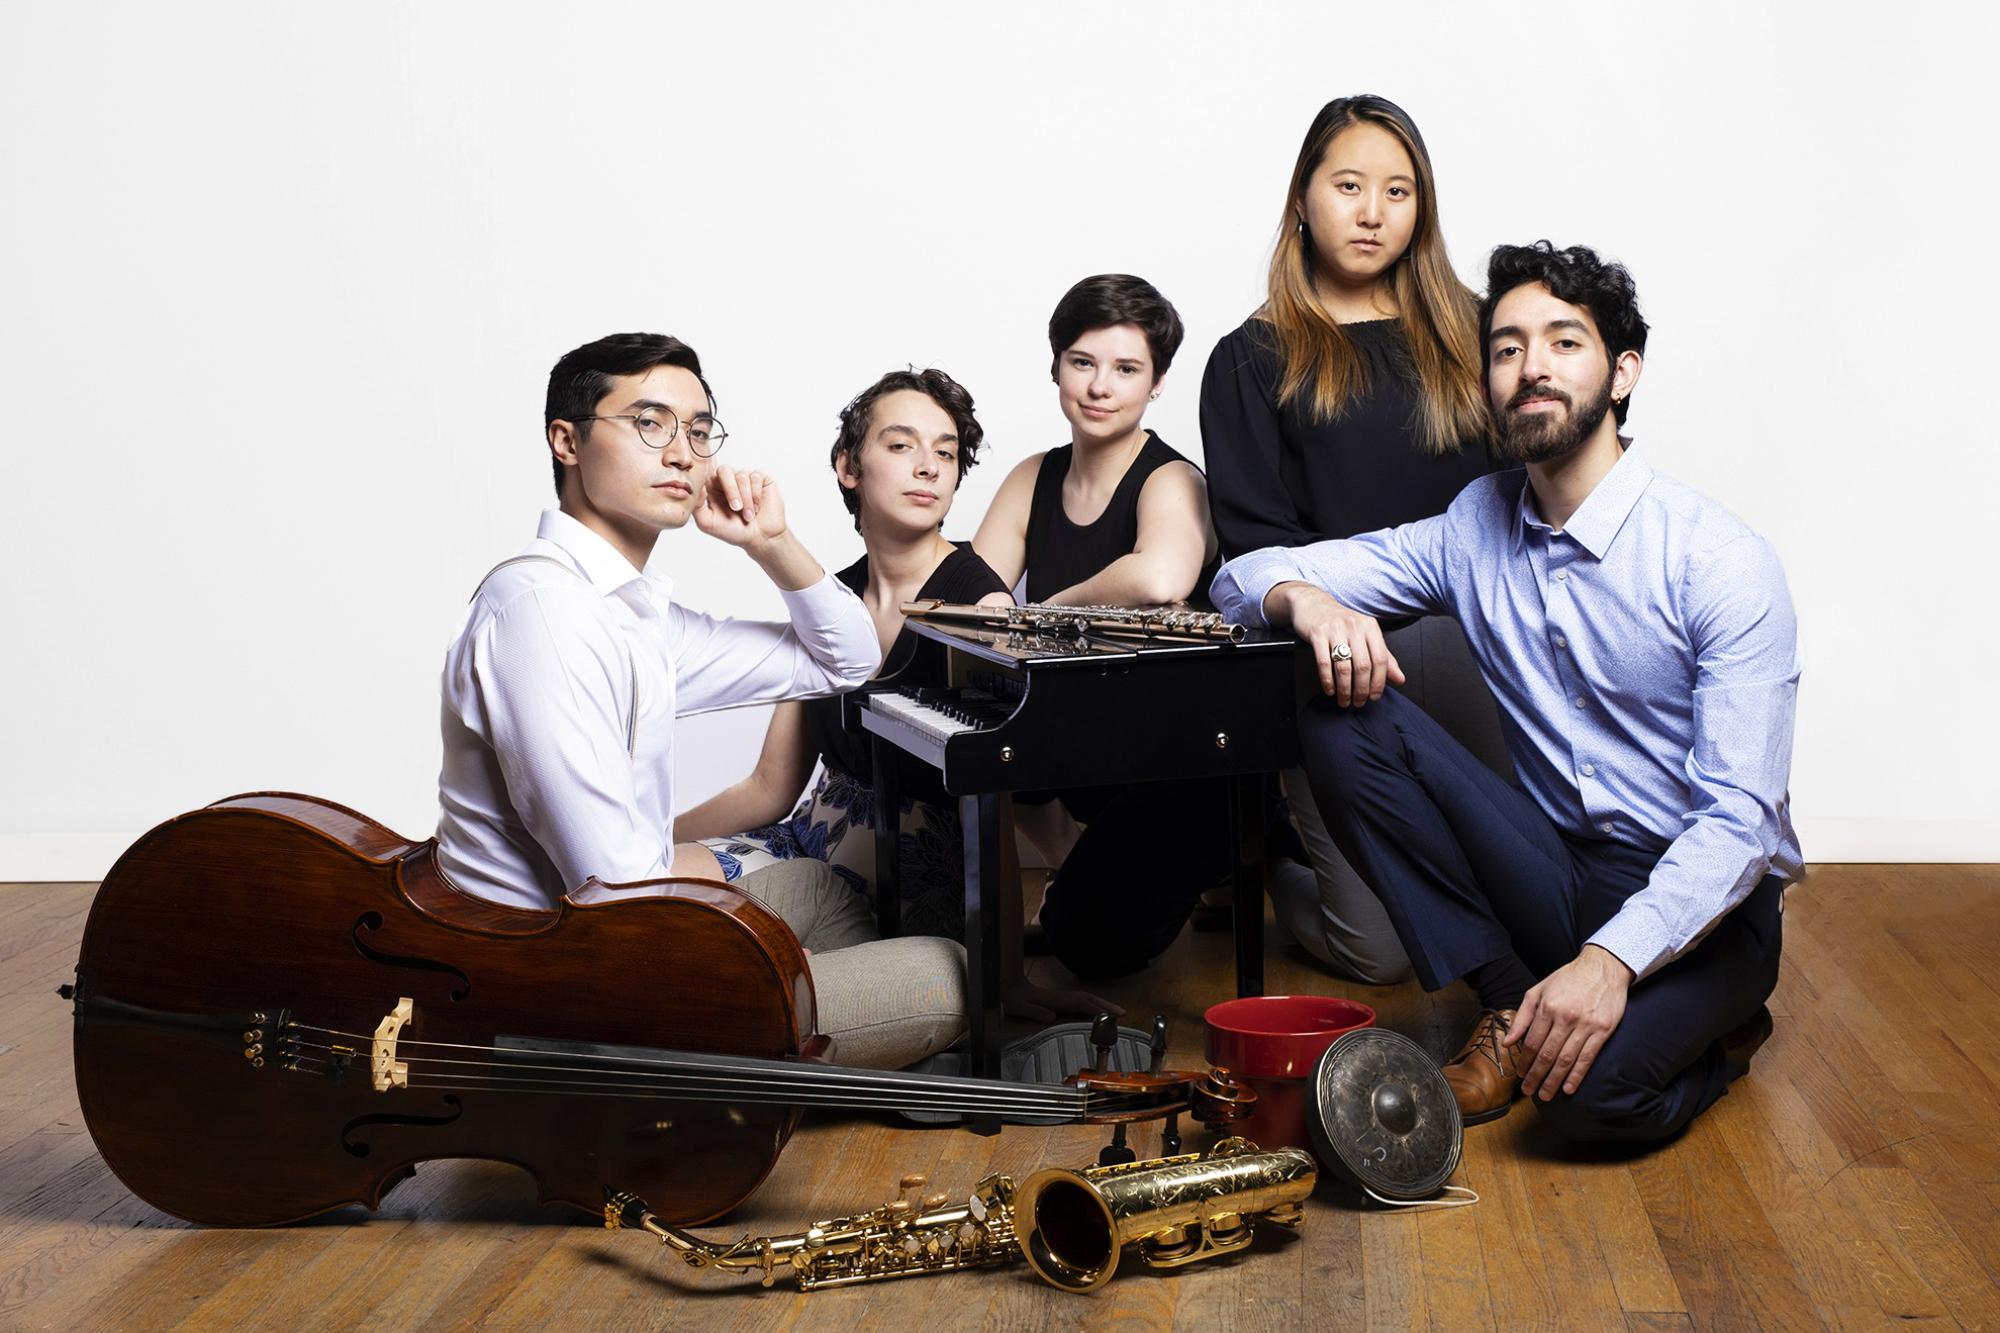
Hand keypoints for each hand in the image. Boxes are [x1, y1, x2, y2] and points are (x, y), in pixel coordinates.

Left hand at [693, 465, 788, 548]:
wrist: (760, 538)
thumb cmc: (733, 531)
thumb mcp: (707, 523)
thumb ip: (697, 505)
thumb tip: (697, 487)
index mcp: (712, 487)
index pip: (706, 471)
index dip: (707, 471)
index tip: (709, 481)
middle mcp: (727, 479)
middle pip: (724, 470)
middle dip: (731, 490)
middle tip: (736, 508)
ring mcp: (744, 477)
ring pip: (741, 476)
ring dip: (746, 499)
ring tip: (748, 516)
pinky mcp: (761, 478)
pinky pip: (756, 477)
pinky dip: (756, 495)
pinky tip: (757, 508)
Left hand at [1002, 978, 1123, 1024]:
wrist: (1009, 986)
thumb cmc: (1014, 999)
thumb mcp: (1020, 1007)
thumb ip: (1035, 1012)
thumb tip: (1050, 1016)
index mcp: (1055, 1001)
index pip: (1080, 1004)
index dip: (1095, 1009)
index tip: (1108, 1015)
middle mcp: (1061, 997)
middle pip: (1089, 999)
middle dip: (1106, 1005)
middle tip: (1122, 1013)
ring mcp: (1062, 997)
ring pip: (1087, 998)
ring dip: (1102, 1004)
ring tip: (1117, 1012)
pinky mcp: (1060, 999)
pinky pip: (1082, 1001)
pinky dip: (1094, 1004)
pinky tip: (1098, 1010)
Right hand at [1273, 582, 1404, 705]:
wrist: (1313, 604)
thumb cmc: (1341, 622)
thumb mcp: (1365, 635)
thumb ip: (1384, 657)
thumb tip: (1400, 679)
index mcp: (1370, 627)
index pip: (1380, 659)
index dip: (1379, 682)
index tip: (1374, 696)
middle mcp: (1355, 626)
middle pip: (1363, 666)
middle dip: (1361, 690)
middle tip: (1358, 702)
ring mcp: (1335, 629)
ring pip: (1343, 667)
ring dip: (1344, 689)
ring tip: (1344, 700)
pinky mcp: (1317, 633)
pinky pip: (1324, 663)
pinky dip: (1327, 681)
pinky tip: (1330, 689)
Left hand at [1504, 944, 1632, 1099]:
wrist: (1603, 968)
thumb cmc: (1569, 979)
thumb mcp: (1539, 990)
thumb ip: (1522, 1017)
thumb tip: (1508, 1042)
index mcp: (1547, 1007)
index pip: (1532, 1042)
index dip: (1525, 1061)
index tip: (1520, 1074)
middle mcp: (1565, 1017)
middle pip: (1547, 1055)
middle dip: (1535, 1076)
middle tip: (1528, 1091)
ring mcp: (1586, 1025)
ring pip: (1566, 1060)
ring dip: (1554, 1081)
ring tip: (1545, 1095)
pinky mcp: (1603, 1031)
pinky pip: (1587, 1058)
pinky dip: (1577, 1075)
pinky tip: (1569, 1088)